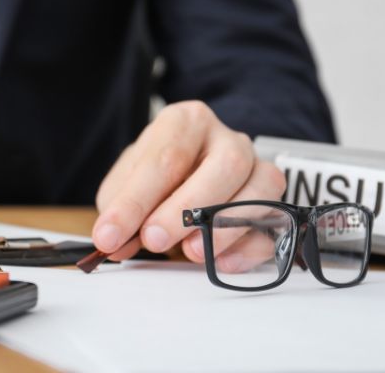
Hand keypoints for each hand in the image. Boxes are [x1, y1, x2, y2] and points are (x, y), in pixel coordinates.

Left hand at [92, 101, 285, 264]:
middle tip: (154, 240)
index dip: (135, 201)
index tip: (110, 235)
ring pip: (261, 188)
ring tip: (191, 252)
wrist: (191, 175)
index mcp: (186, 122)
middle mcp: (227, 138)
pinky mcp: (274, 202)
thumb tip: (113, 241)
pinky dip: (250, 246)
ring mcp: (257, 168)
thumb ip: (120, 209)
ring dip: (225, 226)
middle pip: (224, 165)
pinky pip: (274, 223)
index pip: (164, 158)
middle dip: (186, 208)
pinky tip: (221, 262)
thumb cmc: (159, 177)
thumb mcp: (127, 185)